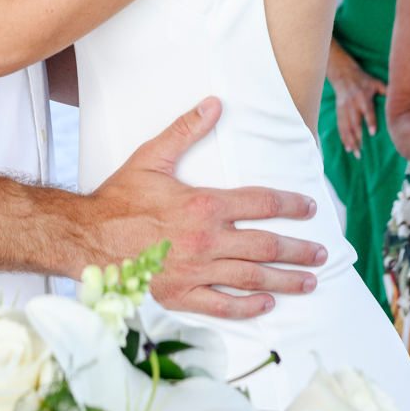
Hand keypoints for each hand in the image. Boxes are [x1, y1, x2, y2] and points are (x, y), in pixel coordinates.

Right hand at [77, 96, 325, 318]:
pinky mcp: (181, 295)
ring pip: (252, 277)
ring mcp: (196, 271)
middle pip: (266, 246)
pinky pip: (223, 305)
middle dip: (299, 250)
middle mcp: (206, 240)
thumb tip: (214, 104)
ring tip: (309, 282)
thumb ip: (185, 130)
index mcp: (203, 204)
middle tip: (322, 253)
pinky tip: (266, 304)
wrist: (87, 237)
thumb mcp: (151, 157)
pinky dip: (248, 307)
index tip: (309, 207)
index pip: (260, 203)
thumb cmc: (119, 197)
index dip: (289, 204)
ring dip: (285, 280)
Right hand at [327, 44, 385, 157]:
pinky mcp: (339, 111)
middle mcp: (352, 103)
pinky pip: (340, 126)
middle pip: (354, 122)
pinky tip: (348, 148)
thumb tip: (404, 96)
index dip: (369, 121)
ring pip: (345, 126)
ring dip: (350, 140)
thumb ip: (387, 90)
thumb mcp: (376, 83)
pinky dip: (343, 137)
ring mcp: (344, 108)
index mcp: (363, 96)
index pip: (367, 110)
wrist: (344, 75)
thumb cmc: (365, 81)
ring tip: (355, 153)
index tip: (373, 133)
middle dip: (357, 137)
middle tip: (362, 152)